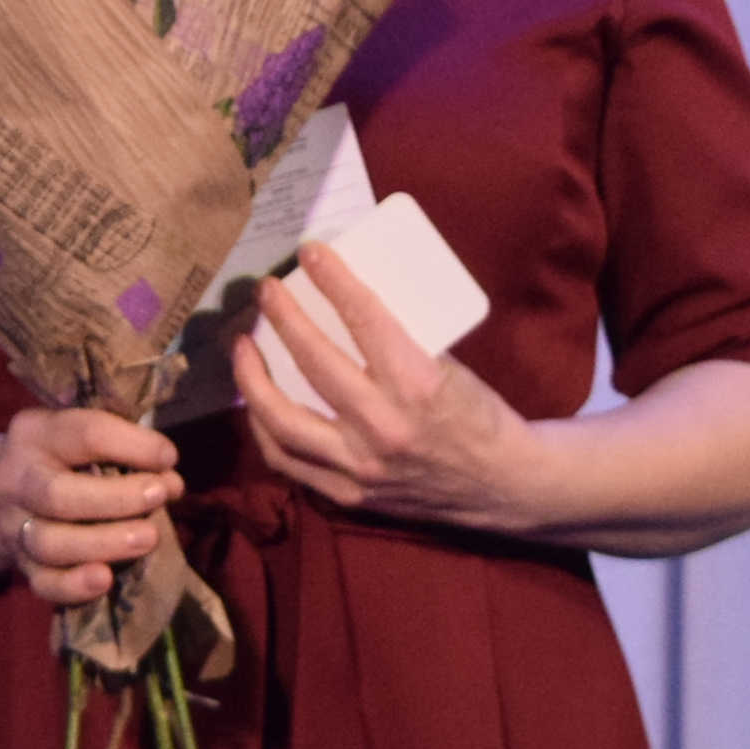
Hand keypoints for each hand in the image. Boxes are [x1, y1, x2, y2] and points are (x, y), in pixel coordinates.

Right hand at [0, 406, 184, 609]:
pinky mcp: (22, 566)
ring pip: (51, 544)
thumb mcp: (77, 436)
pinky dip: (75, 586)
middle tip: (160, 495)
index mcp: (35, 434)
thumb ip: (123, 450)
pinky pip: (44, 584)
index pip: (84, 434)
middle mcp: (17, 480)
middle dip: (117, 498)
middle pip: (58, 495)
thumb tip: (170, 481)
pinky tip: (106, 579)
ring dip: (105, 542)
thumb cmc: (58, 458)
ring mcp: (15, 527)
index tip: (169, 457)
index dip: (133, 446)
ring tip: (149, 537)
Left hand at [236, 244, 535, 535]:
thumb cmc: (479, 414)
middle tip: (267, 291)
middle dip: (283, 317)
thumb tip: (345, 300)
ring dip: (254, 379)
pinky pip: (288, 461)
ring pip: (283, 421)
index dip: (332, 278)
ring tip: (244, 347)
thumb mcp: (451, 367)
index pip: (363, 318)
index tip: (310, 253)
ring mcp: (363, 467)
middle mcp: (386, 427)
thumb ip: (399, 342)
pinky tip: (258, 404)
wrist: (505, 485)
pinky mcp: (351, 495)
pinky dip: (266, 428)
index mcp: (420, 385)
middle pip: (313, 362)